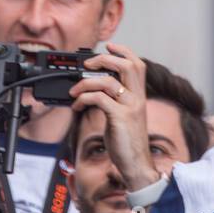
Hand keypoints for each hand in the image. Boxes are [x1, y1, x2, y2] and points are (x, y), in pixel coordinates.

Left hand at [68, 41, 157, 190]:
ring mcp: (130, 108)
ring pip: (108, 81)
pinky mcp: (120, 118)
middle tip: (87, 65)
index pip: (137, 64)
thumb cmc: (127, 142)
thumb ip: (116, 100)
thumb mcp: (124, 116)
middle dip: (104, 59)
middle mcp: (138, 98)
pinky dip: (83, 99)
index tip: (109, 46)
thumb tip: (96, 87)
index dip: (123, 51)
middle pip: (127, 65)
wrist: (136, 166)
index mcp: (139, 96)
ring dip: (85, 83)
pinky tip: (77, 106)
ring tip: (74, 92)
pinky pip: (98, 99)